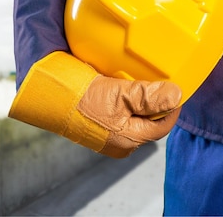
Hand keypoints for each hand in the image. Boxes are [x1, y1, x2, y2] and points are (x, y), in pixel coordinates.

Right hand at [8, 51, 182, 158]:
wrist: (46, 96)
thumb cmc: (80, 99)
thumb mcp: (118, 94)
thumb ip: (148, 96)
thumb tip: (175, 95)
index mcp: (128, 139)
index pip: (162, 125)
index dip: (171, 106)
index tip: (175, 87)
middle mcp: (120, 142)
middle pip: (148, 121)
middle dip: (154, 102)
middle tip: (155, 81)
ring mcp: (108, 135)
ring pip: (134, 116)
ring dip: (138, 99)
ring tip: (136, 81)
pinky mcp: (97, 125)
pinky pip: (119, 113)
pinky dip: (124, 100)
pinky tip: (119, 85)